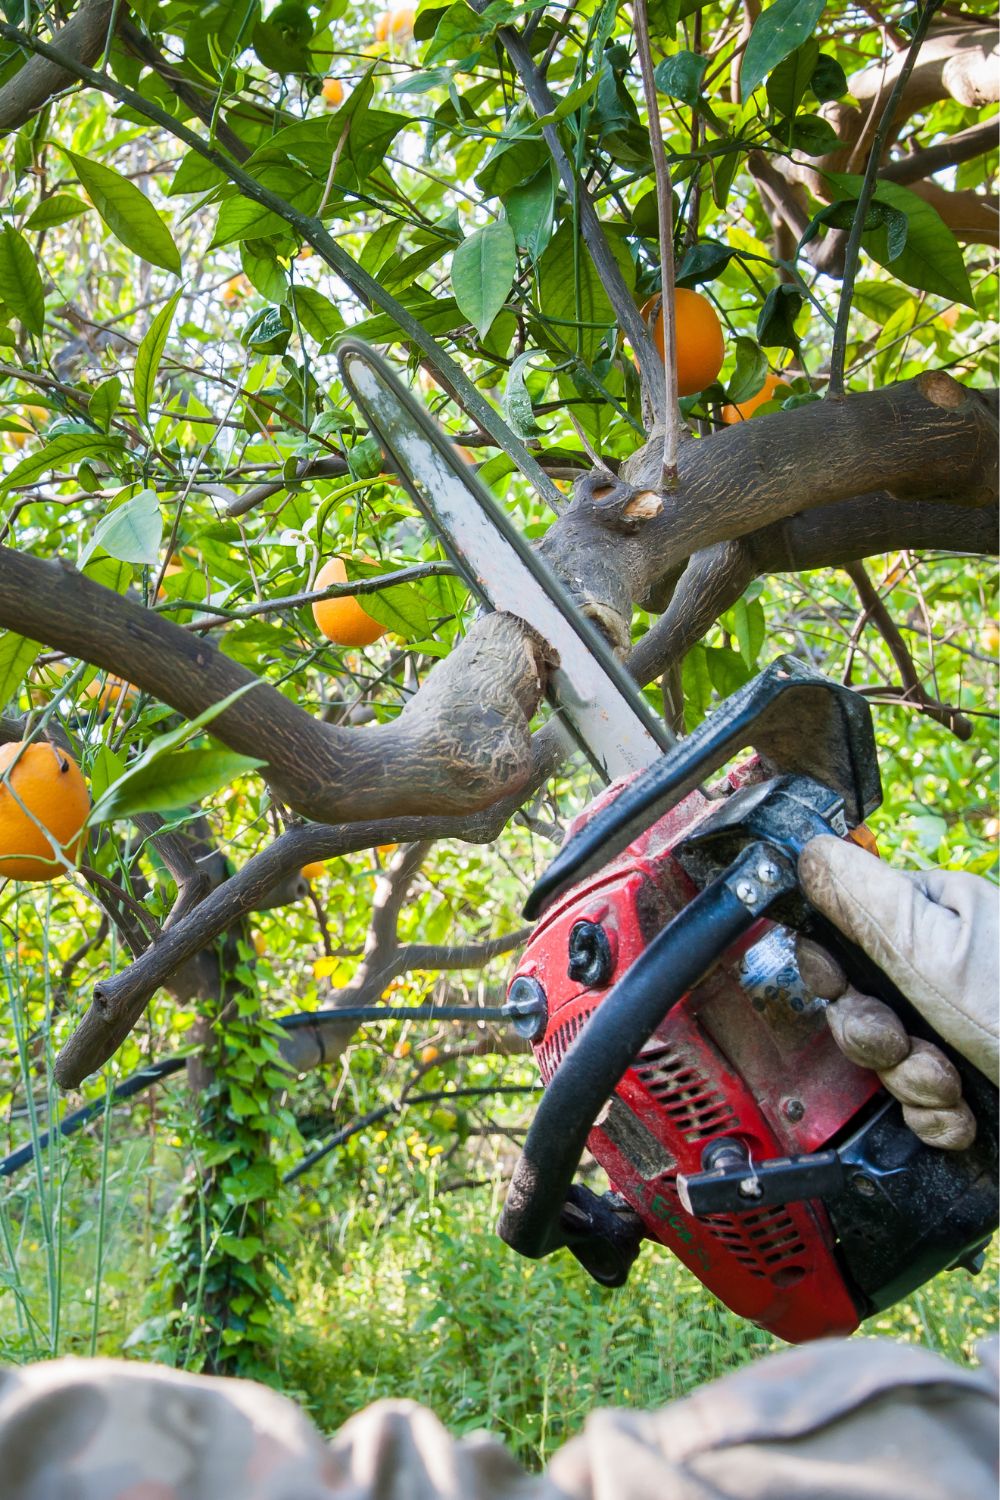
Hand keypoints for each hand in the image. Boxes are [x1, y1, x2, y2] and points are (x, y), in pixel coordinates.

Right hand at [796, 836, 998, 1150]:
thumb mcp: (937, 948)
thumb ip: (861, 900)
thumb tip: (807, 852)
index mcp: (937, 917)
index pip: (844, 933)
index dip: (831, 971)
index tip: (843, 990)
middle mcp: (945, 970)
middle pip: (856, 1004)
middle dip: (874, 1037)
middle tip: (905, 1042)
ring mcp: (959, 1031)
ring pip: (884, 1061)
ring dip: (909, 1083)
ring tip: (950, 1084)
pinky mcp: (972, 1089)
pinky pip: (916, 1107)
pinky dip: (935, 1119)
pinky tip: (964, 1115)